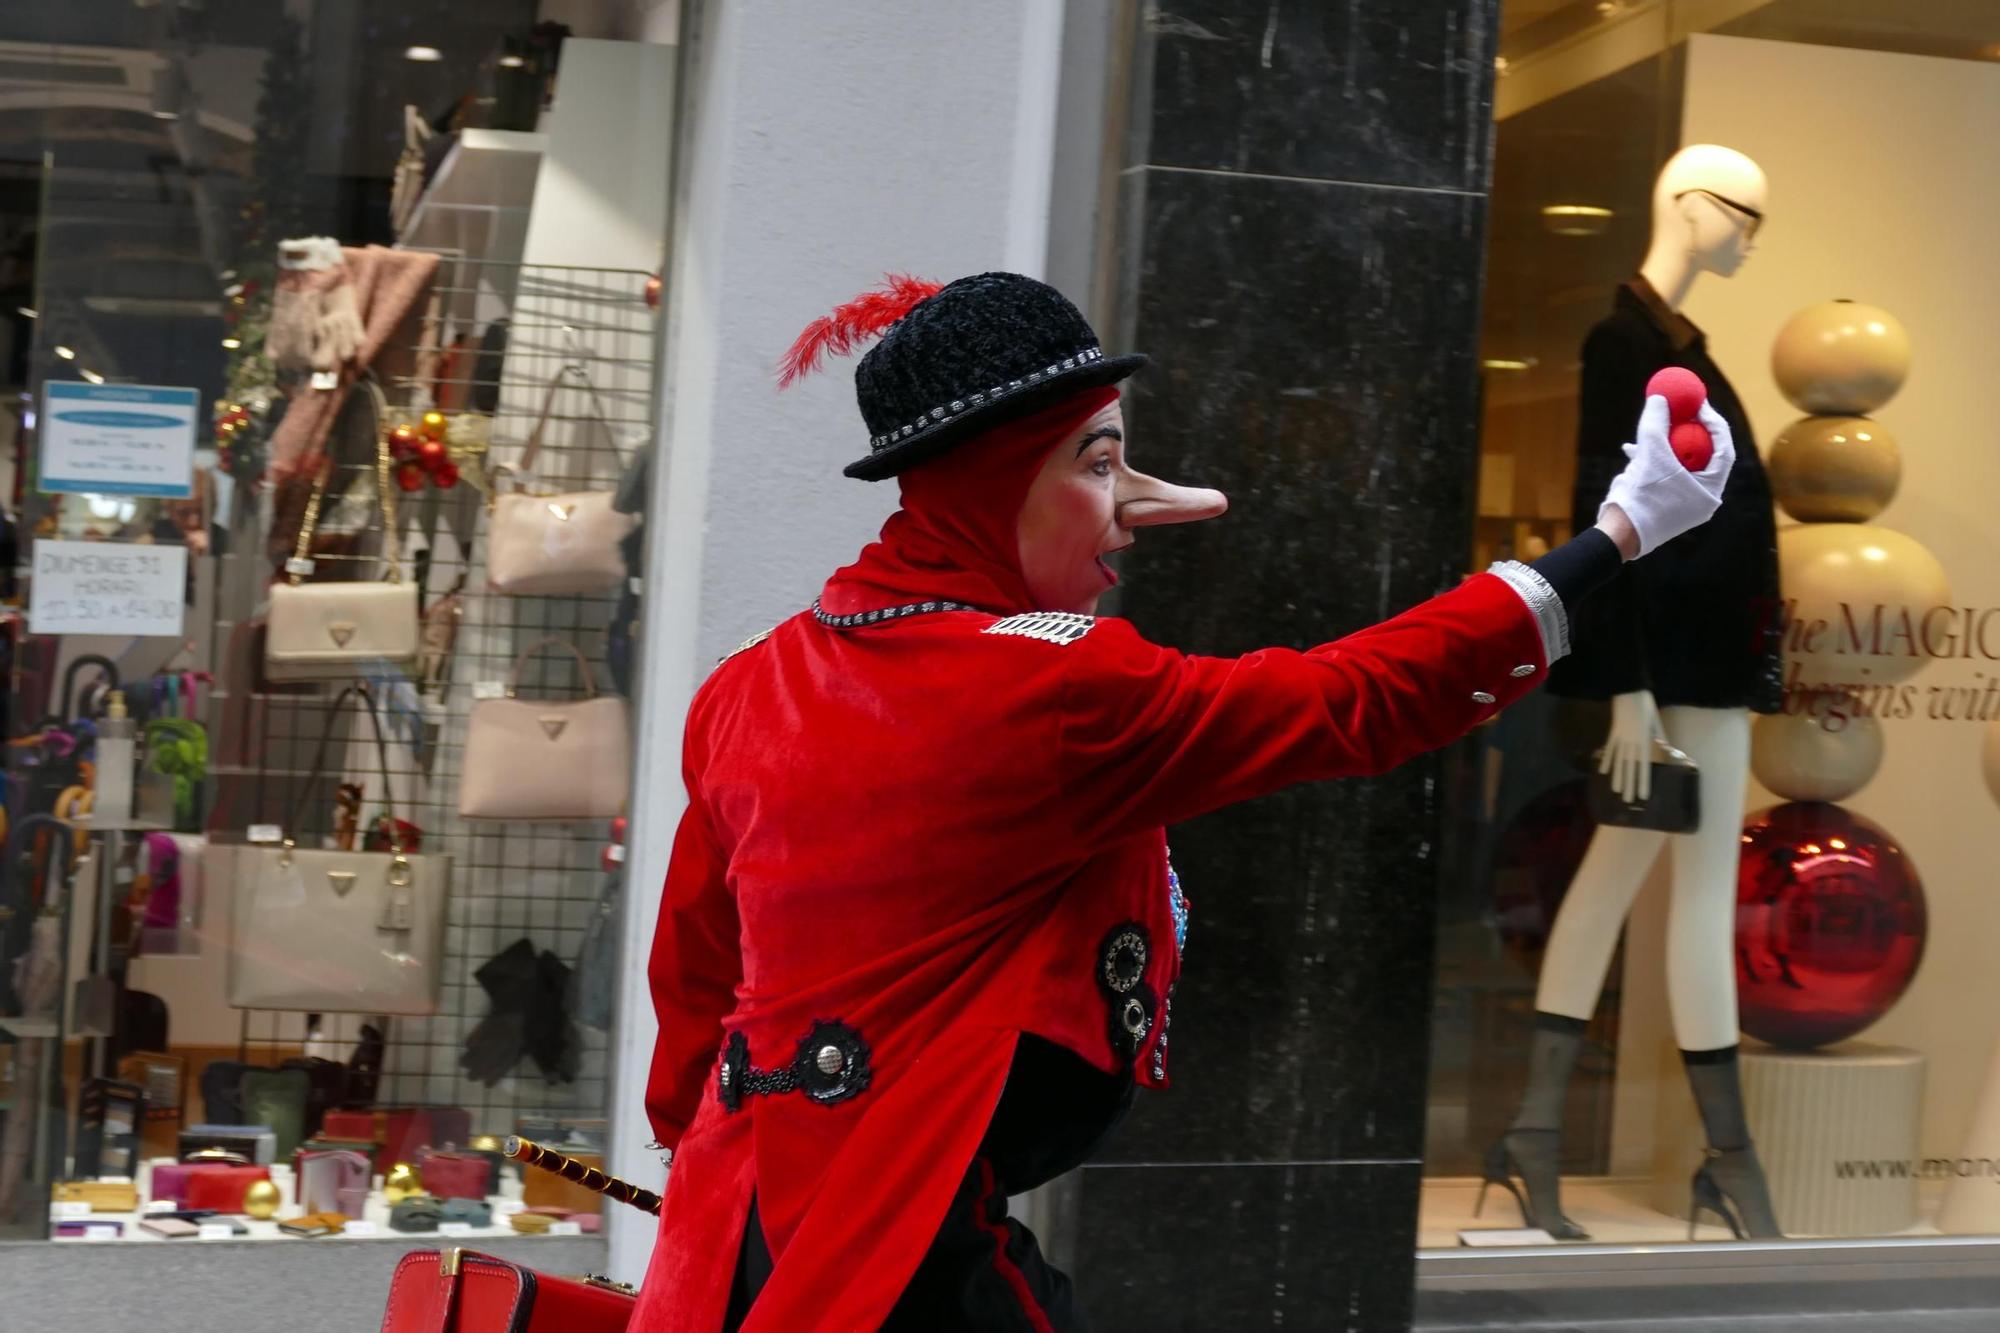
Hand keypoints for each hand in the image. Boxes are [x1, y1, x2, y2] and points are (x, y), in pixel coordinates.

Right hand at [1597, 396, 1734, 556]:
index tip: (1699, 404)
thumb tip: (1660, 398)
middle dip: (1688, 429)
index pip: (1723, 448)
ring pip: (1680, 463)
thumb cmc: (1643, 496)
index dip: (1713, 422)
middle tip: (1680, 409)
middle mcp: (1702, 496)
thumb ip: (1656, 423)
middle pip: (1702, 454)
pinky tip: (1632, 450)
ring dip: (1665, 443)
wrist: (1619, 533)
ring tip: (1650, 428)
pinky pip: (1664, 474)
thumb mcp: (1651, 453)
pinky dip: (1652, 459)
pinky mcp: (1665, 503)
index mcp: (1711, 489)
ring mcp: (1683, 501)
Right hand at [1600, 689, 1665, 802]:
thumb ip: (1659, 735)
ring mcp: (1619, 738)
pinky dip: (1606, 760)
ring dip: (1616, 777)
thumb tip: (1667, 750)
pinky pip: (1609, 749)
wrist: (1628, 688)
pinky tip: (1603, 771)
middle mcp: (1630, 742)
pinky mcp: (1612, 733)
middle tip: (1628, 801)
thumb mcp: (1655, 719)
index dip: (1643, 780)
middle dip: (1629, 785)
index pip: (1644, 764)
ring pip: (1618, 761)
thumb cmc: (1645, 702)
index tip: (1643, 795)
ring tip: (1615, 791)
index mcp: (1643, 739)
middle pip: (1629, 767)